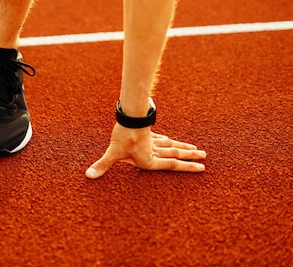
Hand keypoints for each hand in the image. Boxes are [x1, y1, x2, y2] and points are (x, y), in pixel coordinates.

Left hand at [86, 123, 205, 178]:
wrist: (128, 117)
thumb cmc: (122, 137)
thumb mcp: (112, 153)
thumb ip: (102, 165)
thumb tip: (88, 175)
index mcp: (149, 160)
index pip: (171, 165)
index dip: (187, 167)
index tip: (201, 167)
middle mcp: (154, 151)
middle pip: (175, 154)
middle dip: (189, 157)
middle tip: (204, 158)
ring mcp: (153, 141)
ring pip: (171, 145)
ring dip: (183, 148)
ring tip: (196, 149)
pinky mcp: (148, 133)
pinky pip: (162, 138)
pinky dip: (169, 141)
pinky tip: (172, 141)